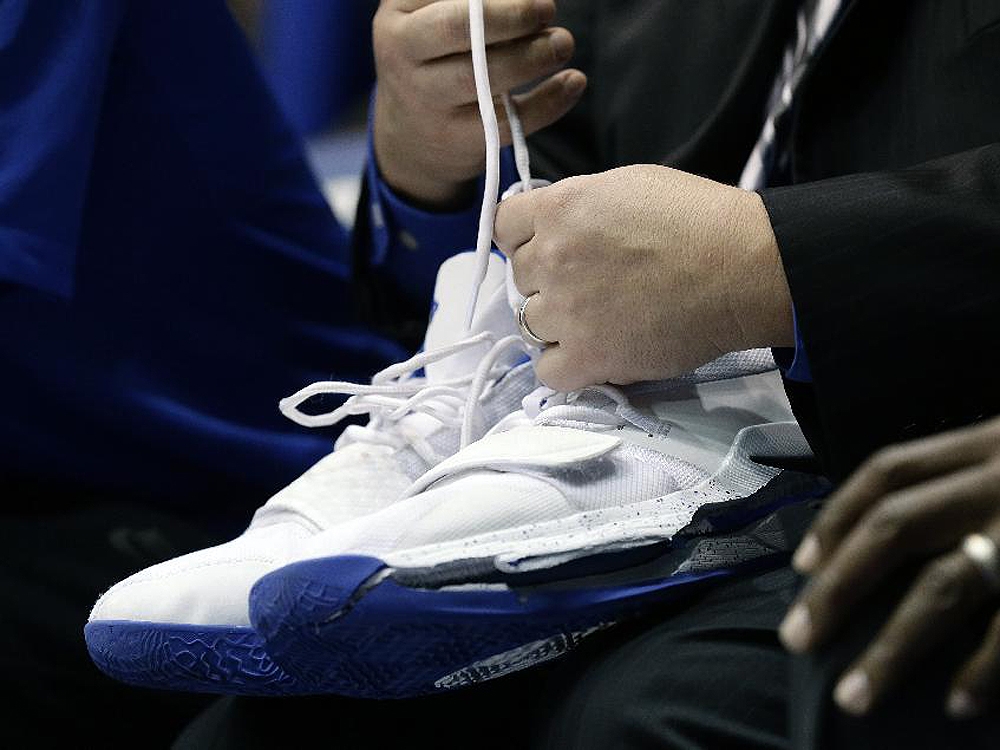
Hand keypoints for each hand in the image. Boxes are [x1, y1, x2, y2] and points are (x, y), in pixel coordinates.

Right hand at [373, 0, 586, 207]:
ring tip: (562, 43)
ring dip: (534, 57)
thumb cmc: (436, 58)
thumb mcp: (433, 17)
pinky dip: (549, 102)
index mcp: (397, 14)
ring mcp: (426, 102)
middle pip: (461, 27)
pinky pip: (508, 121)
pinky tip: (573, 82)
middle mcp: (401, 55)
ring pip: (482, 78)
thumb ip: (472, 3)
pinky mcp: (456, 140)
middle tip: (547, 10)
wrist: (413, 136)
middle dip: (513, 16)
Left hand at [493, 164, 793, 390]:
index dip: (525, 237)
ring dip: (557, 323)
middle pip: (520, 278)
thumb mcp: (627, 184)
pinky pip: (547, 372)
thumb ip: (578, 204)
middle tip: (590, 283)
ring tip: (599, 319)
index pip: (504, 225)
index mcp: (559, 208)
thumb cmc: (698, 219)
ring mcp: (566, 311)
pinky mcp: (587, 358)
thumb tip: (554, 224)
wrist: (741, 268)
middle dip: (548, 280)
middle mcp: (551, 258)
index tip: (547, 246)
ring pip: (530, 324)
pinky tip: (590, 353)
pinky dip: (564, 366)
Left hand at [780, 416, 999, 718]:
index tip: (802, 565)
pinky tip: (958, 704)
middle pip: (896, 526)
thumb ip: (973, 474)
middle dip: (838, 585)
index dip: (838, 516)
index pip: (888, 471)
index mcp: (990, 442)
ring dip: (893, 648)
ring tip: (854, 697)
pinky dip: (987, 669)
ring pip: (947, 587)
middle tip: (796, 637)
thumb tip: (895, 528)